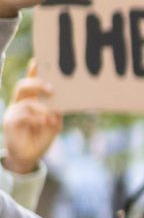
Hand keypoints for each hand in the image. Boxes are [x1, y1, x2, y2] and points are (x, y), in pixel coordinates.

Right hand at [2, 60, 60, 174]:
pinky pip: (23, 115)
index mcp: (31, 101)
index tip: (38, 61)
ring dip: (42, 109)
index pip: (31, 83)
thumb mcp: (53, 123)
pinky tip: (44, 122)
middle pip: (24, 86)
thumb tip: (58, 104)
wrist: (29, 156)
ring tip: (51, 119)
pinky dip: (36, 118)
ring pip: (27, 102)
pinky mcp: (10, 122)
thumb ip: (56, 112)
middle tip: (52, 89)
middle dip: (37, 84)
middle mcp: (20, 103)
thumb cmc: (41, 137)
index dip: (33, 71)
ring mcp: (13, 112)